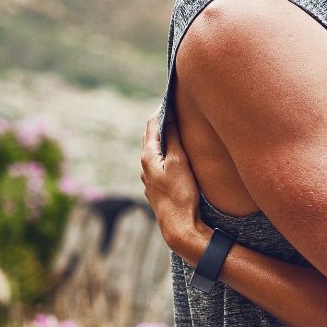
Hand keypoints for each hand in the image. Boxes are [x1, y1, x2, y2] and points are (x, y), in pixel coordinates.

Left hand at [140, 113, 212, 264]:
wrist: (180, 228)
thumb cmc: (181, 195)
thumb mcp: (179, 162)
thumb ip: (173, 138)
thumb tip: (169, 115)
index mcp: (147, 157)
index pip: (152, 124)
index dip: (163, 109)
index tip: (174, 98)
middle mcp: (145, 167)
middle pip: (153, 137)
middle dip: (165, 123)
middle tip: (180, 110)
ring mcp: (150, 179)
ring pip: (157, 152)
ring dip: (167, 140)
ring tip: (182, 130)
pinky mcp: (158, 189)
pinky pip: (162, 165)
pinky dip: (169, 155)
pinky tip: (180, 158)